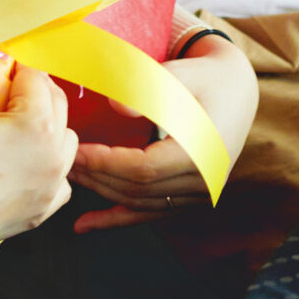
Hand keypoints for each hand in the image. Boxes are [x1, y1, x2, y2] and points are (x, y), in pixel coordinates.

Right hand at [0, 59, 78, 298]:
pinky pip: (60, 179)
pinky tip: (23, 166)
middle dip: (33, 93)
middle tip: (3, 93)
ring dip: (48, 128)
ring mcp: (53, 185)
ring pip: (66, 141)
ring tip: (15, 128)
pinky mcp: (44, 210)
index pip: (35, 77)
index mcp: (38, 124)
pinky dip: (47, 168)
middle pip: (57, 104)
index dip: (14, 68)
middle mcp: (56, 154)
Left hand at [70, 36, 258, 232]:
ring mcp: (198, 194)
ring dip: (102, 193)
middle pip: (138, 189)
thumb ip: (150, 87)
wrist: (236, 89)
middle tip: (62, 159)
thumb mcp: (182, 73)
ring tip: (69, 176)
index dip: (106, 163)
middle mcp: (205, 182)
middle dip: (96, 176)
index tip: (76, 150)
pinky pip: (148, 213)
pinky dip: (115, 219)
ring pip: (140, 203)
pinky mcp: (189, 197)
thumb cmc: (206, 77)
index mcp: (204, 154)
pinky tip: (84, 225)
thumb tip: (115, 106)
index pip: (144, 169)